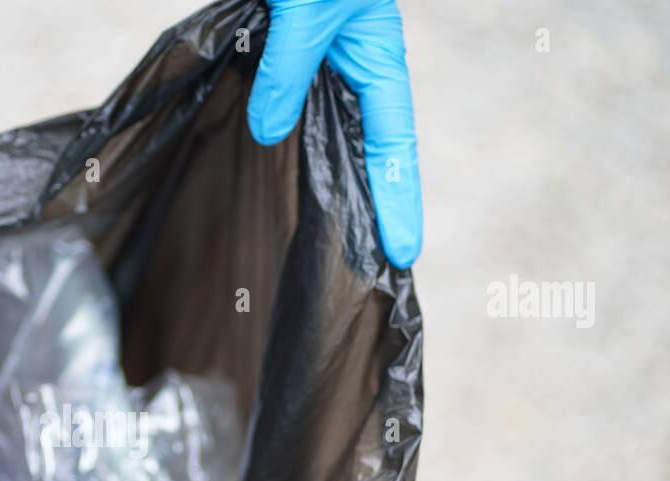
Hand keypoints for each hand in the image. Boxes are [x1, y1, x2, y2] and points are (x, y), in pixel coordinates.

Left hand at [248, 0, 422, 268]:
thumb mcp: (306, 10)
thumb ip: (289, 69)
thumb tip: (268, 132)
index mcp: (378, 57)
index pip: (393, 146)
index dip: (397, 200)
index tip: (401, 253)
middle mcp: (355, 64)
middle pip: (366, 147)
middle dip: (369, 202)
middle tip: (368, 265)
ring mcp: (323, 58)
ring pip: (327, 130)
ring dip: (324, 177)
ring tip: (324, 237)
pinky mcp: (288, 47)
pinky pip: (290, 104)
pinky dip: (284, 137)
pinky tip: (270, 168)